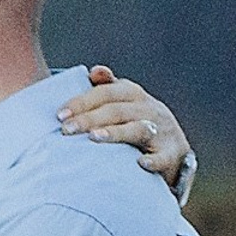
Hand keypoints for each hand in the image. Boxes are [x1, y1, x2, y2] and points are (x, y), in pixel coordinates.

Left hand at [57, 65, 193, 189]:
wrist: (175, 152)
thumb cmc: (140, 125)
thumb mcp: (126, 105)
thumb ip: (108, 90)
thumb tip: (94, 71)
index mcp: (134, 96)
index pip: (107, 92)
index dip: (83, 101)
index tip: (59, 115)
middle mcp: (148, 109)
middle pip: (118, 110)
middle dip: (90, 118)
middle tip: (66, 130)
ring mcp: (162, 131)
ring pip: (138, 128)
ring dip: (116, 133)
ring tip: (94, 138)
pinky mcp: (171, 154)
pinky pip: (162, 157)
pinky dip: (153, 160)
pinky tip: (139, 164)